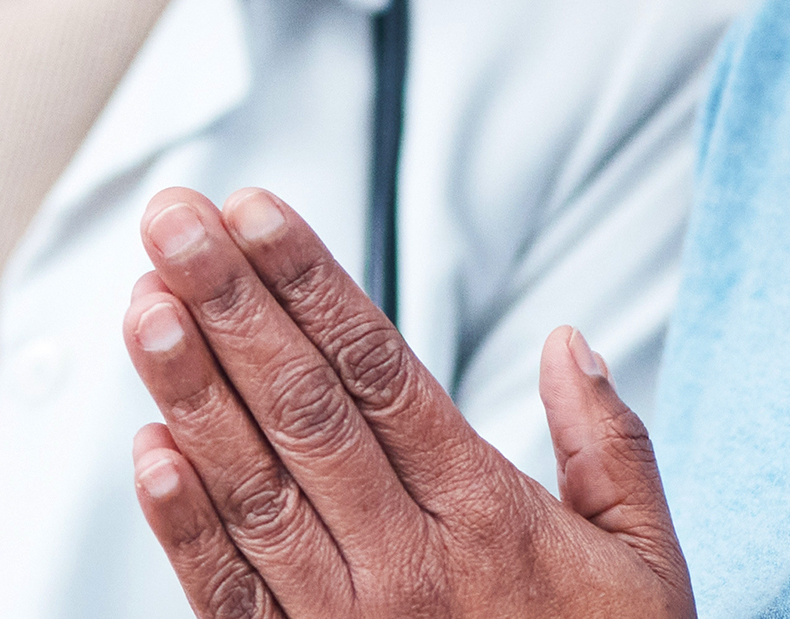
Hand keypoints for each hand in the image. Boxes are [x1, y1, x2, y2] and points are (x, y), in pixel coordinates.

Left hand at [116, 185, 691, 618]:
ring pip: (254, 491)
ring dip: (190, 393)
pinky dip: (183, 527)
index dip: (311, 284)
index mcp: (489, 516)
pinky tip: (146, 453)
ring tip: (144, 305)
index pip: (381, 371)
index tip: (255, 210)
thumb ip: (612, 449)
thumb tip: (572, 343)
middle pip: (304, 412)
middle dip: (231, 306)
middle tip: (174, 220)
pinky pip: (230, 598)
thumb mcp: (645, 565)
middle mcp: (410, 563)